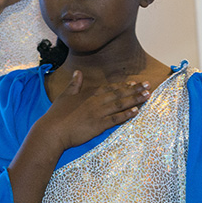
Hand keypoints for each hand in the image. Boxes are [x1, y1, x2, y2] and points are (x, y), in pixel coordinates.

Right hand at [32, 71, 149, 152]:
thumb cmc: (57, 114)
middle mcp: (96, 102)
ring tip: (147, 96)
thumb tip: (78, 72)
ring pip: (120, 104)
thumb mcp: (65, 95)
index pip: (110, 87)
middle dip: (134, 89)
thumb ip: (74, 84)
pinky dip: (126, 114)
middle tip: (148, 85)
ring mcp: (98, 113)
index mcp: (89, 94)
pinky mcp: (98, 125)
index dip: (123, 85)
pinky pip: (116, 119)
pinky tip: (136, 111)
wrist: (53, 130)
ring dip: (135, 99)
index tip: (135, 82)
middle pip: (119, 94)